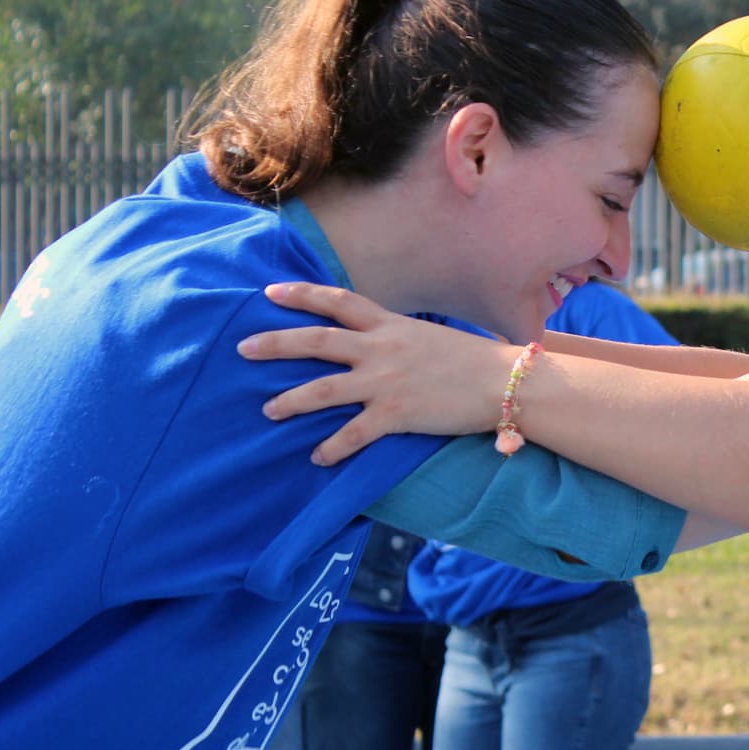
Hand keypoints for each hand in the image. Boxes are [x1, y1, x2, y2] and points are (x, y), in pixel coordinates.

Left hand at [239, 282, 513, 464]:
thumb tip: (379, 346)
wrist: (505, 381)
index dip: (301, 294)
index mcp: (390, 325)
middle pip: (317, 340)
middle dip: (276, 343)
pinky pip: (353, 434)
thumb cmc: (474, 361)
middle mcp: (381, 349)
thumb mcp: (431, 337)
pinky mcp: (396, 414)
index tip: (269, 292)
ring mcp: (385, 382)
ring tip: (267, 409)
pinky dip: (332, 447)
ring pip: (323, 389)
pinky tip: (316, 457)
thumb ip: (399, 339)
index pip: (338, 301)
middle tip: (243, 348)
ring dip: (290, 400)